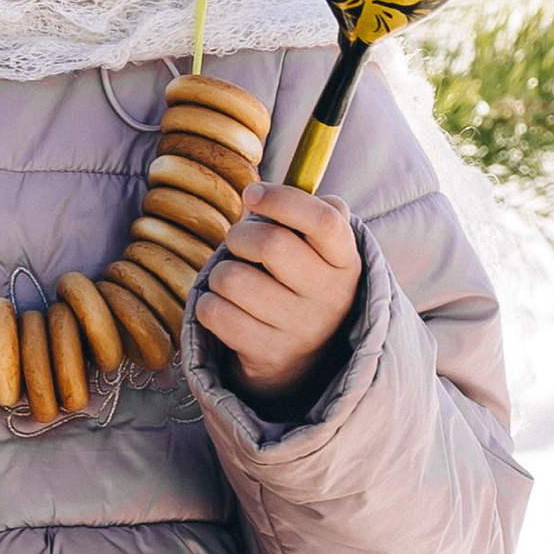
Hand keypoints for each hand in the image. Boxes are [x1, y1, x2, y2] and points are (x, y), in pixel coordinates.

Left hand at [191, 183, 361, 408]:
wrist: (305, 361)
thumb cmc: (301, 284)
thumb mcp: (320, 251)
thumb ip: (306, 213)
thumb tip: (261, 193)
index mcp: (345, 262)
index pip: (324, 221)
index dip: (282, 200)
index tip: (252, 193)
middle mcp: (330, 297)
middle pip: (271, 244)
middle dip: (240, 236)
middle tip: (238, 243)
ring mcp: (300, 329)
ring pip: (233, 279)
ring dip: (221, 273)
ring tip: (233, 281)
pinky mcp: (268, 353)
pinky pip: (215, 313)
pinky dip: (208, 303)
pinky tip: (224, 306)